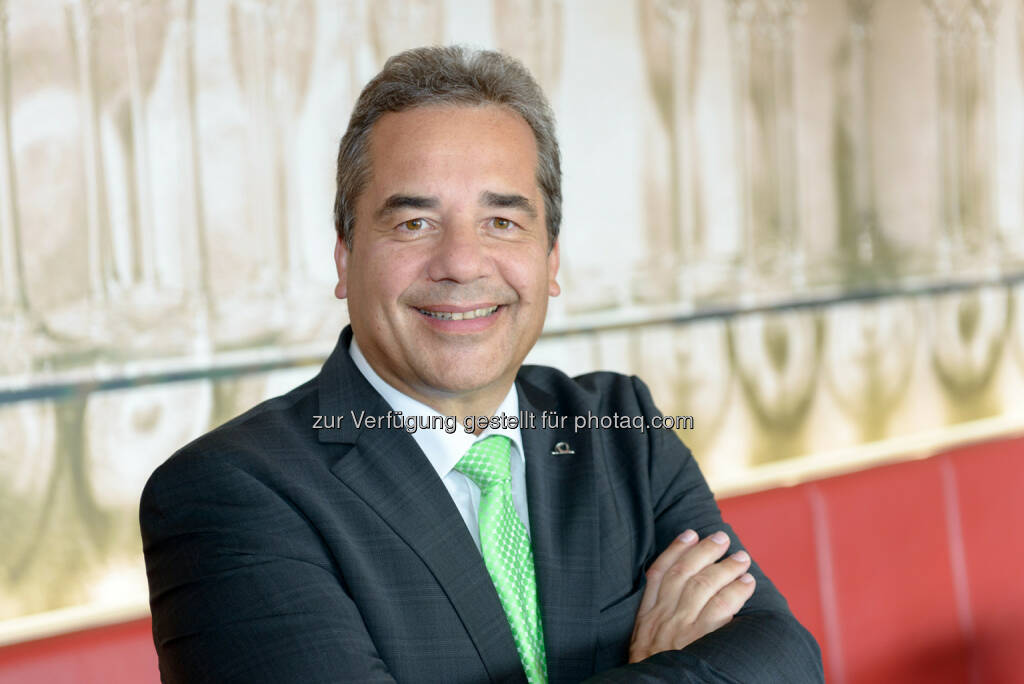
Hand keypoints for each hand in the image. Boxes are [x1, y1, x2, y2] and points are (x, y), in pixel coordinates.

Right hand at [628, 529, 755, 662]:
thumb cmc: (651, 670)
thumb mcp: (641, 645)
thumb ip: (653, 624)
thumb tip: (674, 603)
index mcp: (646, 617)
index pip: (658, 574)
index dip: (674, 550)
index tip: (689, 533)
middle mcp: (662, 617)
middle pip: (684, 573)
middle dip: (704, 551)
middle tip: (722, 538)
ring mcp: (681, 627)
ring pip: (704, 585)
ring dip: (725, 568)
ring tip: (741, 558)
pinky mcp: (699, 640)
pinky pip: (721, 608)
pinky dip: (735, 592)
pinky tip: (746, 584)